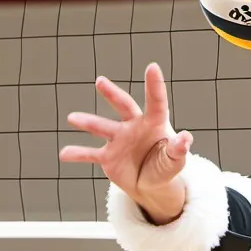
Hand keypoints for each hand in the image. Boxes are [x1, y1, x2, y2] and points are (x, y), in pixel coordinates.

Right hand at [59, 63, 192, 223]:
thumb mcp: (176, 161)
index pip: (156, 103)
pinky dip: (78, 154)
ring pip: (102, 128)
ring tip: (73, 118)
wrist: (150, 184)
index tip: (153, 67)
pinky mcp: (107, 157)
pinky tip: (64, 154)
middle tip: (100, 81)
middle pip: (123, 106)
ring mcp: (118, 140)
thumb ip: (178, 150)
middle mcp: (133, 127)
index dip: (155, 86)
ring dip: (88, 122)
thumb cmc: (165, 166)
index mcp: (154, 124)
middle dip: (112, 93)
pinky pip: (90, 154)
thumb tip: (186, 138)